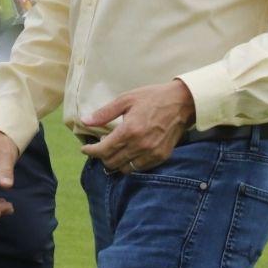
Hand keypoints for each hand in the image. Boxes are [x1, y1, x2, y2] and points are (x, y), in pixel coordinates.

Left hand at [80, 80, 195, 173]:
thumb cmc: (152, 98)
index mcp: (129, 131)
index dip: (90, 151)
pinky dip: (131, 164)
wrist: (182, 102)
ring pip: (125, 169)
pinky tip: (129, 152)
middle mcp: (140, 146)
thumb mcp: (126, 99)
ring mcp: (152, 153)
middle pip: (112, 162)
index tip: (85, 149)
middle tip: (101, 145)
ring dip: (116, 162)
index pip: (103, 150)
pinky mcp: (161, 157)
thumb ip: (104, 113)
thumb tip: (85, 121)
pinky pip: (140, 168)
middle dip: (101, 156)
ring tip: (115, 149)